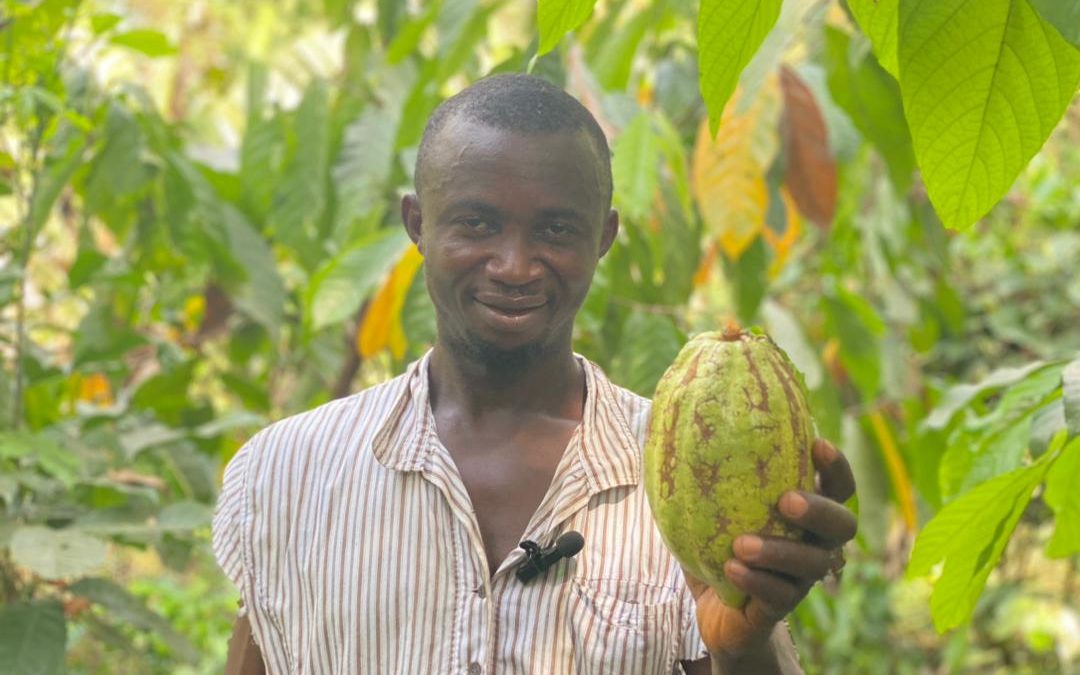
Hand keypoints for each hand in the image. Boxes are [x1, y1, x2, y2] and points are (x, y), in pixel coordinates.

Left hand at [683, 439, 856, 660]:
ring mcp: (801, 580)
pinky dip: (756, 580)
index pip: (839, 488)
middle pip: (843, 526)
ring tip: (741, 544)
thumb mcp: (712, 510)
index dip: (837, 468)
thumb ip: (708, 474)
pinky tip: (730, 569)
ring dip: (778, 551)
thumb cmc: (719, 547)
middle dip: (819, 510)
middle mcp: (815, 546)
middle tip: (786, 500)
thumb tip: (668, 417)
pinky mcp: (779, 609)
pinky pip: (779, 596)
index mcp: (807, 516)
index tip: (818, 444)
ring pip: (812, 565)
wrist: (718, 613)